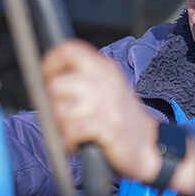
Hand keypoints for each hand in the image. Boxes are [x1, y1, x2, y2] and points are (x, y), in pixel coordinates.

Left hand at [42, 40, 161, 182]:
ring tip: (77, 131)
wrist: (148, 145)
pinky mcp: (108, 126)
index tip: (47, 78)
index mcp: (104, 67)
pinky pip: (70, 132)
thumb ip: (80, 78)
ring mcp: (106, 103)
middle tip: (68, 117)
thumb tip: (46, 79)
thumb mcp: (105, 87)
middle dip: (55, 106)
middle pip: (56, 86)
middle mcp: (105, 80)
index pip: (68, 50)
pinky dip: (69, 142)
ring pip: (60, 111)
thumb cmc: (120, 118)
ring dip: (63, 127)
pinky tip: (79, 142)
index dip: (50, 64)